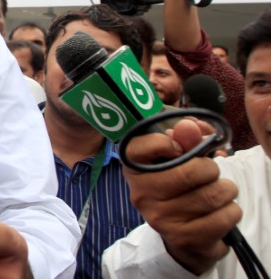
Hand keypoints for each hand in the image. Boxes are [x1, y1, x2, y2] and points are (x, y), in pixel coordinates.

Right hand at [123, 118, 241, 274]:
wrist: (183, 235)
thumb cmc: (181, 186)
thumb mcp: (180, 159)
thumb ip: (186, 138)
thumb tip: (191, 125)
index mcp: (133, 168)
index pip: (144, 145)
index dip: (169, 143)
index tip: (180, 149)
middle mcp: (140, 194)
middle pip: (188, 172)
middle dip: (210, 169)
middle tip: (210, 173)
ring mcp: (159, 218)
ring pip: (211, 195)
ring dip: (225, 190)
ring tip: (219, 192)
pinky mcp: (182, 238)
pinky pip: (223, 217)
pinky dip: (231, 211)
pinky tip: (221, 211)